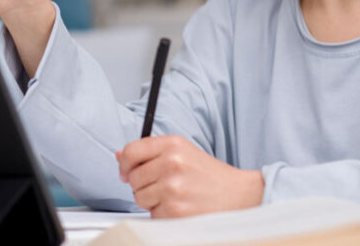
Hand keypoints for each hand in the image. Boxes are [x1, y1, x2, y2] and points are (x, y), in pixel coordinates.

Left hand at [116, 136, 263, 217]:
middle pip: (134, 178)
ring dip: (153, 201)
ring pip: (140, 198)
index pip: (132, 151)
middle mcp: (172, 163)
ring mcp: (173, 188)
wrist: (239, 196)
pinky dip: (163, 215)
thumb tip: (119, 156)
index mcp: (173, 144)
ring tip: (176, 197)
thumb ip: (150, 152)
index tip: (127, 173)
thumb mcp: (183, 153)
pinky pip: (152, 215)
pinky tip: (181, 208)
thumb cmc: (210, 176)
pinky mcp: (174, 211)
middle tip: (167, 186)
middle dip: (144, 185)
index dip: (125, 164)